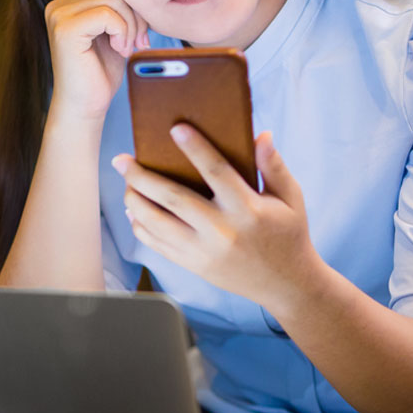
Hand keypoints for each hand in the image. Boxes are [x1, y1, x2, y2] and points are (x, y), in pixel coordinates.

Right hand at [36, 0, 150, 121]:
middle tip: (138, 40)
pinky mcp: (64, 25)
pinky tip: (116, 47)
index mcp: (69, 0)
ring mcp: (58, 11)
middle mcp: (59, 1)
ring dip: (131, 25)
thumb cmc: (103, 71)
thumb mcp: (116, 31)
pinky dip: (122, 30)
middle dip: (134, 13)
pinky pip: (109, 12)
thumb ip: (117, 7)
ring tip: (127, 46)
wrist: (87, 105)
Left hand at [112, 126, 319, 309]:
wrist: (286, 284)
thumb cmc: (288, 234)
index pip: (216, 172)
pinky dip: (142, 227)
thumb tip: (261, 135)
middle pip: (173, 198)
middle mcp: (222, 231)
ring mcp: (204, 251)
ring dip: (136, 201)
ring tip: (125, 183)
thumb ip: (273, 166)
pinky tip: (134, 211)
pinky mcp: (194, 266)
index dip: (195, 148)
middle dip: (142, 176)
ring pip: (158, 223)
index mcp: (247, 209)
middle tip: (121, 159)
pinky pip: (159, 245)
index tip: (175, 128)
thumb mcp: (291, 198)